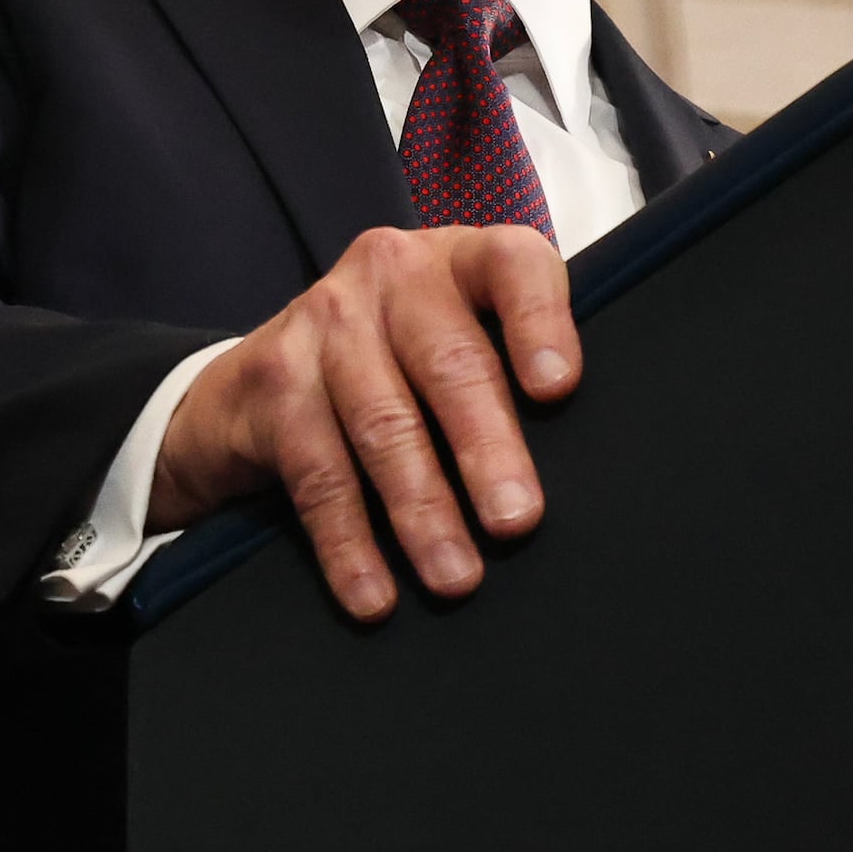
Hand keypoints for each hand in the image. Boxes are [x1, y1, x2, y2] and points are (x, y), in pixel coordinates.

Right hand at [147, 223, 577, 621]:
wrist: (262, 378)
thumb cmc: (399, 366)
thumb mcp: (458, 342)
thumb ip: (512, 376)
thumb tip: (589, 470)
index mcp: (457, 259)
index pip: (511, 266)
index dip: (539, 320)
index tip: (559, 387)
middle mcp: (390, 273)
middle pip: (449, 361)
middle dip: (486, 448)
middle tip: (516, 520)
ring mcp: (324, 319)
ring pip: (383, 423)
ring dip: (423, 509)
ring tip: (456, 576)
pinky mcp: (272, 378)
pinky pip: (318, 472)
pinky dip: (349, 542)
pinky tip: (374, 592)